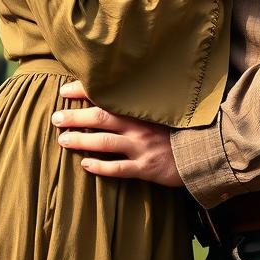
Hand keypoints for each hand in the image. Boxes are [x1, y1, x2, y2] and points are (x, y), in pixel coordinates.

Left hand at [50, 80, 182, 186]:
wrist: (204, 150)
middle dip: (76, 117)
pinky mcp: (146, 168)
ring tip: (62, 140)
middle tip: (55, 117)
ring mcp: (142, 147)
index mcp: (141, 108)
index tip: (65, 90)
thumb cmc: (179, 128)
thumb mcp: (162, 109)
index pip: (107, 96)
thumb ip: (139, 103)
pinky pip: (118, 169)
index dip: (85, 92)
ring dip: (81, 141)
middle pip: (101, 118)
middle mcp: (139, 126)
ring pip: (105, 143)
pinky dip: (100, 167)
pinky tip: (85, 165)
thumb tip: (112, 92)